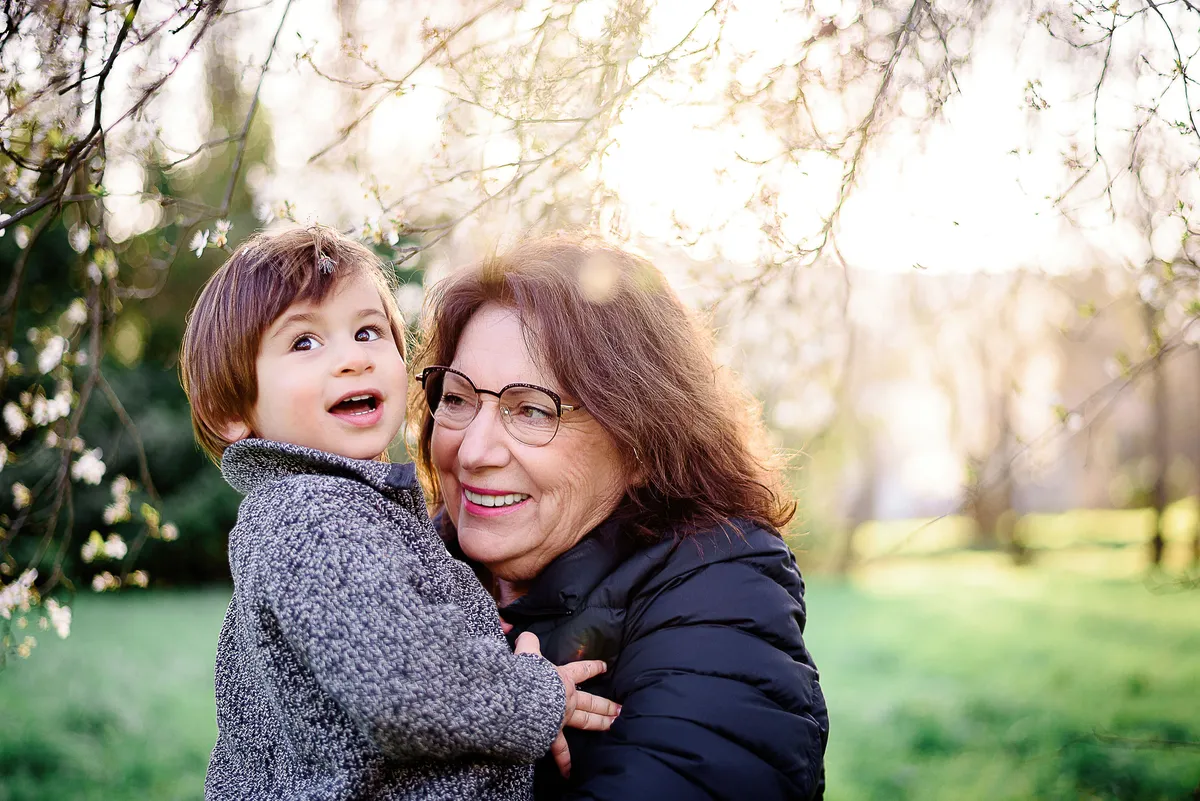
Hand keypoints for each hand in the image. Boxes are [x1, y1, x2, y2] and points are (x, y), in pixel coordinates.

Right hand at [515, 631, 620, 777]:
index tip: (605, 667)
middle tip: (620, 709)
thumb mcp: (526, 653)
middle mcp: (567, 698)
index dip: (594, 668)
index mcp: (563, 678)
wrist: (520, 700)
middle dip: (606, 705)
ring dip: (599, 724)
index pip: (583, 670)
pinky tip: (569, 771)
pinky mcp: (551, 733)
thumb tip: (526, 635)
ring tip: (612, 726)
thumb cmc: (525, 676)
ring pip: (586, 721)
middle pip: (592, 701)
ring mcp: (562, 717)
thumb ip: (528, 643)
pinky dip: (564, 761)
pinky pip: (559, 749)